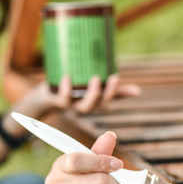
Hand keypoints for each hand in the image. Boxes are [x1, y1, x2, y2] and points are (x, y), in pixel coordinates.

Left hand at [15, 74, 141, 117]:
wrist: (44, 96)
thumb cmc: (73, 91)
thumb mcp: (94, 88)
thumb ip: (114, 91)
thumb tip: (138, 91)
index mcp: (92, 103)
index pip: (106, 102)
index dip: (113, 92)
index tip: (116, 76)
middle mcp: (81, 106)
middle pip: (93, 106)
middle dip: (99, 94)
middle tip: (100, 78)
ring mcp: (69, 105)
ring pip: (79, 107)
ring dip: (85, 94)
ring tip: (90, 78)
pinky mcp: (55, 100)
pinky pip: (60, 99)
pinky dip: (64, 89)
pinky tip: (67, 76)